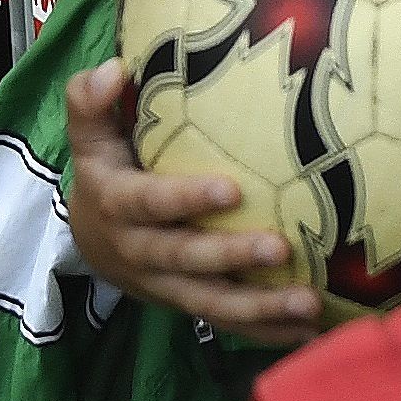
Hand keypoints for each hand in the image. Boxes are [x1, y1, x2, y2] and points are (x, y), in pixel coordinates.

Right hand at [66, 61, 320, 337]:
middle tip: (281, 248)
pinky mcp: (191, 306)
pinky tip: (310, 333)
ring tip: (308, 304)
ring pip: (211, 303)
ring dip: (260, 308)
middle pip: (186, 260)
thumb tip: (113, 67)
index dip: (186, 200)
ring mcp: (166, 287)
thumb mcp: (89, 137)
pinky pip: (229, 324)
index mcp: (118, 207)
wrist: (92, 242)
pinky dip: (268, 332)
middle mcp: (140, 254)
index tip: (232, 190)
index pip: (151, 204)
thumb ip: (90, 103)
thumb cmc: (105, 173)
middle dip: (232, 257)